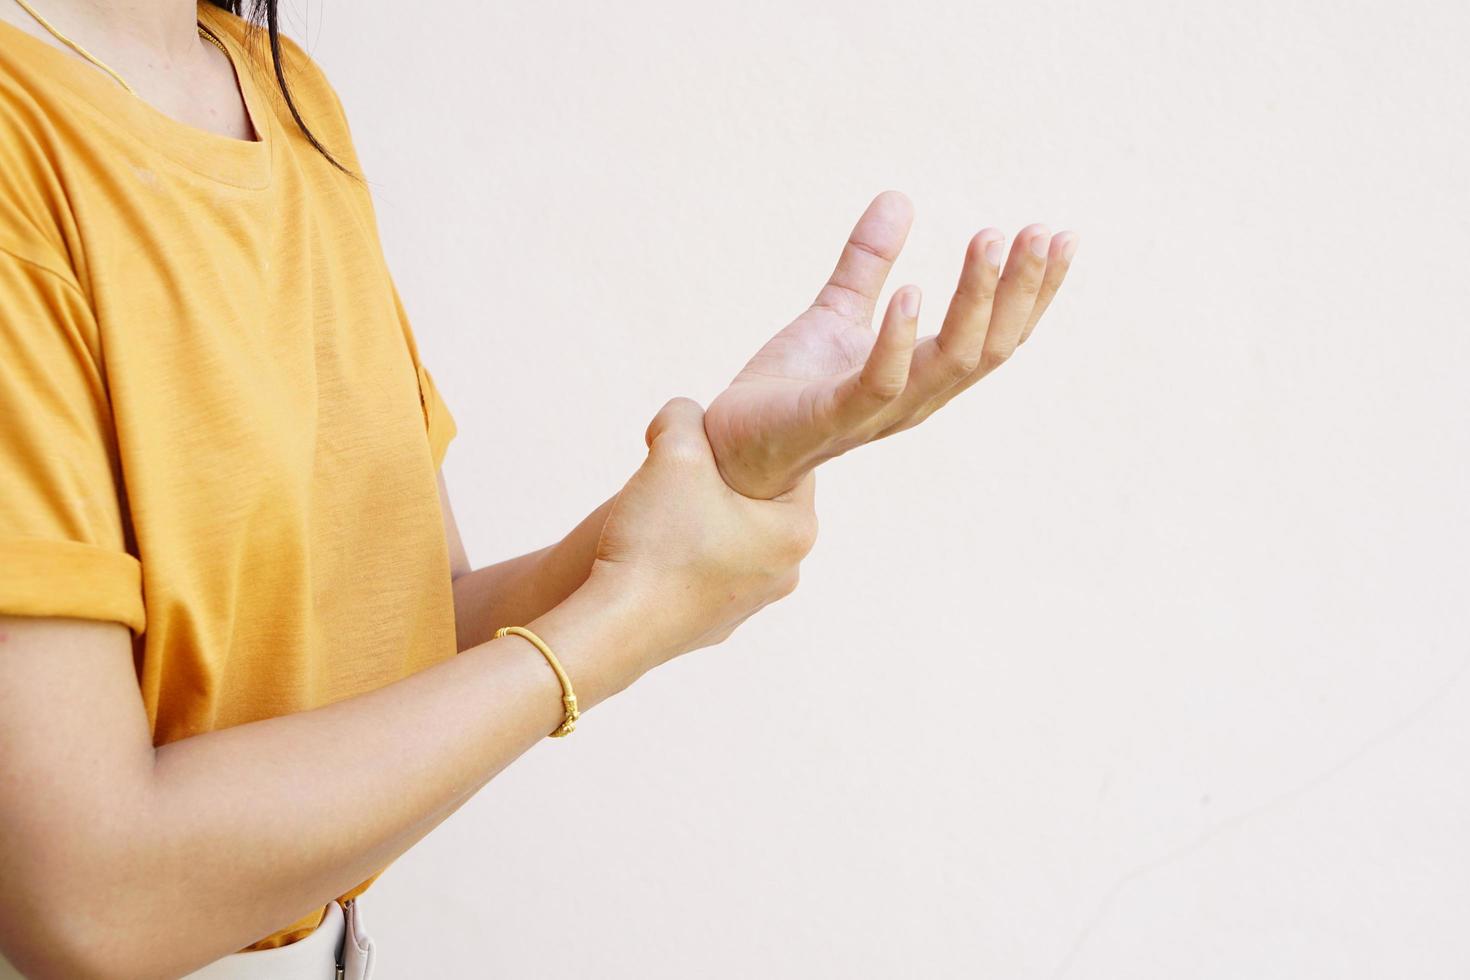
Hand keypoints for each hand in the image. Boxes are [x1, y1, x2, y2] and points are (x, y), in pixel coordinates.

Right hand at [589, 396, 817, 671]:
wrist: (617, 626)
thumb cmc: (657, 540)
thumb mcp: (673, 451)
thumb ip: (683, 416)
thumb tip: (683, 415)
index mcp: (796, 531)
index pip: (788, 465)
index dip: (744, 444)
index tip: (708, 444)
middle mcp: (785, 572)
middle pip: (756, 501)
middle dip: (717, 481)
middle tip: (679, 474)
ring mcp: (750, 604)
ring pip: (728, 537)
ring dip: (698, 518)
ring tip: (660, 514)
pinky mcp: (714, 625)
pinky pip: (704, 572)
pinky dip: (681, 556)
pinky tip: (651, 552)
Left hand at [703, 190, 1078, 498]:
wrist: (731, 447)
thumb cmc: (789, 389)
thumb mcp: (834, 313)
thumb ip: (867, 263)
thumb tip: (898, 197)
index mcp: (925, 374)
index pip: (998, 334)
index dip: (1033, 290)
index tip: (1061, 236)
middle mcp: (916, 397)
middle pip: (990, 347)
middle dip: (1020, 289)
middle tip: (1040, 232)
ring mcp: (878, 411)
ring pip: (950, 361)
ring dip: (975, 300)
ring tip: (990, 241)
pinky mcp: (832, 417)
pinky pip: (880, 382)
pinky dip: (899, 338)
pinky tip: (911, 292)